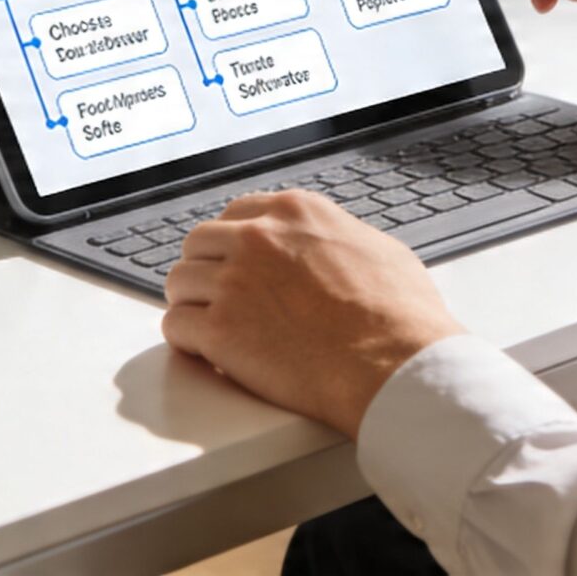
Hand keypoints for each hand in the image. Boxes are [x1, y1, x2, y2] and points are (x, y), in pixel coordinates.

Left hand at [162, 190, 463, 436]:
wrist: (394, 363)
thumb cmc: (400, 316)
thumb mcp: (379, 249)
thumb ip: (341, 238)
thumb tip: (336, 246)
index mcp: (296, 213)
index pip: (238, 213)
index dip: (233, 243)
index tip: (234, 262)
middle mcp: (258, 238)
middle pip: (200, 242)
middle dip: (206, 269)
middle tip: (217, 297)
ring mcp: (234, 282)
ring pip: (180, 281)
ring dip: (192, 303)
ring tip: (208, 327)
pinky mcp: (220, 329)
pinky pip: (176, 324)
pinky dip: (187, 340)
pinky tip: (205, 351)